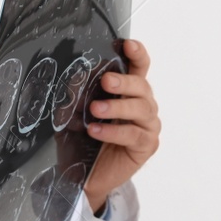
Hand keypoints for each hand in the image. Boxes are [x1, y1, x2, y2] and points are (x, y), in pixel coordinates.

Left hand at [83, 38, 160, 214]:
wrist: (82, 176)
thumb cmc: (82, 140)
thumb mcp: (72, 112)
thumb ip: (75, 93)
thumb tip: (76, 76)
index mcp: (128, 92)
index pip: (139, 67)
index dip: (137, 54)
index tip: (128, 44)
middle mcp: (143, 105)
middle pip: (141, 87)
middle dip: (124, 82)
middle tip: (106, 81)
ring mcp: (148, 126)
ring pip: (141, 110)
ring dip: (118, 107)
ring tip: (96, 109)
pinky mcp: (146, 146)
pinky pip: (134, 135)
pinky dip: (114, 132)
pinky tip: (96, 131)